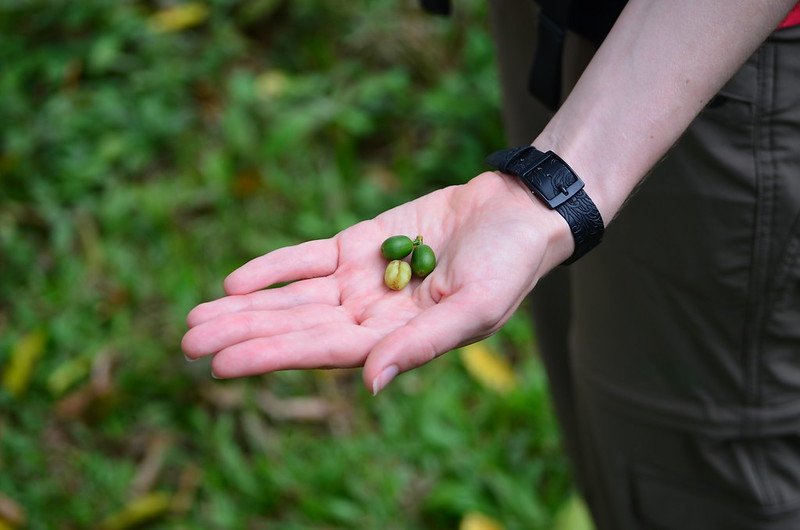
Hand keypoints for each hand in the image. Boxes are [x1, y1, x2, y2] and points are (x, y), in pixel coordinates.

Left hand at [181, 171, 571, 393]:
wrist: (516, 213)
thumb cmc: (508, 266)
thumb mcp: (475, 308)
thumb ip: (424, 344)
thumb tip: (372, 383)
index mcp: (394, 340)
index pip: (322, 352)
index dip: (272, 355)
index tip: (222, 363)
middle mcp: (369, 315)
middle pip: (296, 327)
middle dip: (243, 334)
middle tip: (187, 342)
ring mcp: (361, 280)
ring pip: (293, 297)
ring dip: (246, 307)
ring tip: (195, 319)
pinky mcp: (359, 245)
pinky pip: (309, 258)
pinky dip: (274, 268)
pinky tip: (235, 282)